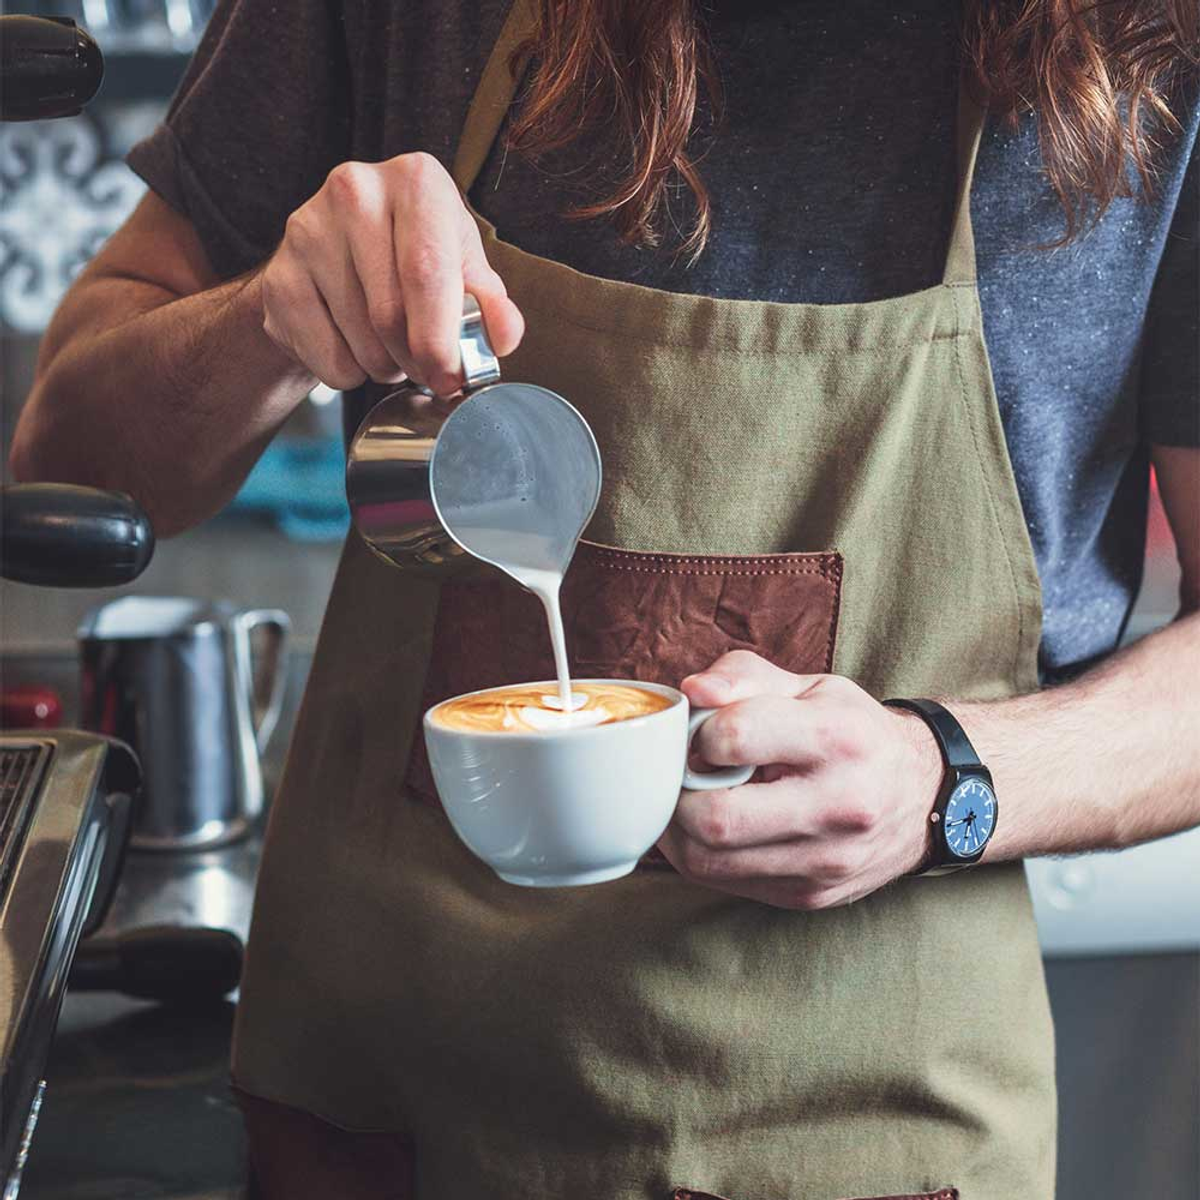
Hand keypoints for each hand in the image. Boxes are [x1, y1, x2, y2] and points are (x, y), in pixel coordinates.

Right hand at [259, 153, 523, 394]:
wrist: (335, 259)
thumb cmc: (411, 259)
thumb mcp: (462, 269)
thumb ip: (489, 302)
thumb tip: (503, 334)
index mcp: (416, 181)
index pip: (428, 271)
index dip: (441, 339)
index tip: (451, 377)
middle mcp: (356, 189)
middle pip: (391, 314)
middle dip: (418, 362)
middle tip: (428, 370)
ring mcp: (307, 230)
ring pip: (361, 342)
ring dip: (386, 368)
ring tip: (391, 348)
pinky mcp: (278, 276)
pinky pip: (327, 357)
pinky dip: (349, 373)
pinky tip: (354, 345)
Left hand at [656, 650, 943, 909]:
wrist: (923, 796)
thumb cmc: (852, 732)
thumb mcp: (809, 686)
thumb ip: (743, 677)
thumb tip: (691, 694)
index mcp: (841, 738)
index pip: (734, 738)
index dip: (698, 732)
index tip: (702, 732)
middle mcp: (841, 805)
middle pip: (715, 817)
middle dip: (678, 792)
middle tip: (681, 773)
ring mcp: (826, 860)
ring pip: (708, 860)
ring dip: (678, 828)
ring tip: (688, 798)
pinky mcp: (809, 896)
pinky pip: (724, 882)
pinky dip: (700, 853)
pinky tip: (709, 827)